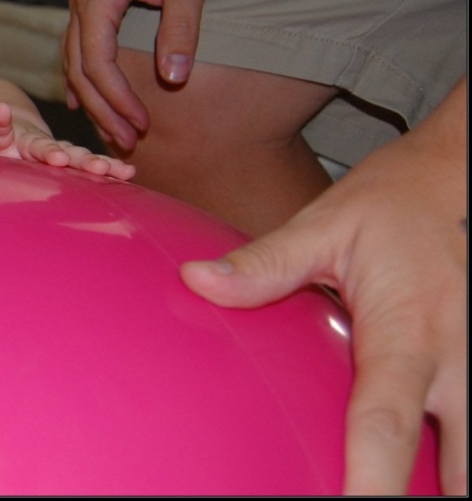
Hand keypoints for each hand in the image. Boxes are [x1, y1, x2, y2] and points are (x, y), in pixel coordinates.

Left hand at [0, 102, 134, 180]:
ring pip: (73, 156)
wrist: (5, 126)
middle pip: (44, 145)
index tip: (0, 113)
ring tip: (110, 168)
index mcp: (2, 133)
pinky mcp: (65, 163)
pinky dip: (106, 170)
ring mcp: (50, 152)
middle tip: (62, 158)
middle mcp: (31, 141)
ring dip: (89, 162)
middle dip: (54, 151)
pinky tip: (128, 173)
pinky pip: (86, 168)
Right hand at [63, 0, 215, 151]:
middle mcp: (82, 1)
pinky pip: (79, 50)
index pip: (98, 62)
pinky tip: (87, 101)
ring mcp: (84, 1)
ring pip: (75, 62)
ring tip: (115, 131)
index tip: (142, 124)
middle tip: (128, 142)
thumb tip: (175, 78)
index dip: (117, 99)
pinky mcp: (94, 3)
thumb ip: (181, 29)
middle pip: (79, 69)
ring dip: (93, 99)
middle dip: (101, 109)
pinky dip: (85, 80)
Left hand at [179, 115, 467, 494]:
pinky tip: (426, 471)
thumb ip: (266, 265)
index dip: (372, 484)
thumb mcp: (325, 225)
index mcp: (409, 332)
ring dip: (445, 482)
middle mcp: (459, 360)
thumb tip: (198, 281)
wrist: (460, 174)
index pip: (386, 425)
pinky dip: (455, 457)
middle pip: (457, 468)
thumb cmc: (395, 202)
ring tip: (399, 491)